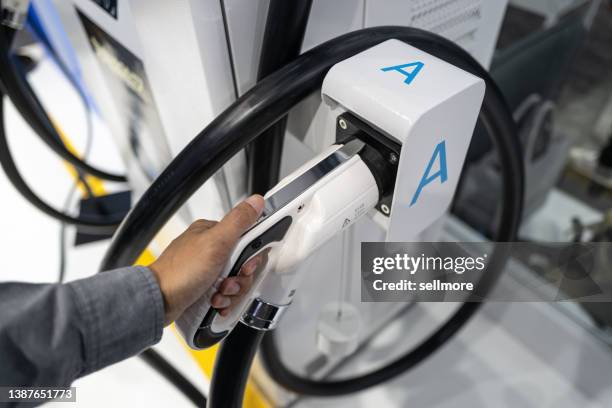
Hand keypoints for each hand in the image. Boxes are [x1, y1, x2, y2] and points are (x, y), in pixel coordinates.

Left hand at [149, 195, 264, 324]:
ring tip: (217, 294)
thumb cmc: (180, 272)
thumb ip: (239, 221)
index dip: (250, 257)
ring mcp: (206, 269)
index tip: (245, 266)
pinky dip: (223, 301)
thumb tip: (256, 201)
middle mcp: (209, 249)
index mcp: (212, 232)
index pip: (247, 239)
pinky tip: (215, 302)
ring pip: (235, 281)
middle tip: (227, 282)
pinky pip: (224, 294)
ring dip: (230, 293)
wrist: (158, 302)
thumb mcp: (216, 242)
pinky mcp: (203, 287)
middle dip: (239, 279)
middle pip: (242, 264)